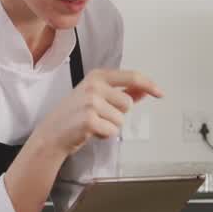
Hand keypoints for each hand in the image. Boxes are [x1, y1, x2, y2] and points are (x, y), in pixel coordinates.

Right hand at [34, 69, 162, 155]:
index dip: (149, 85)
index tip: (160, 92)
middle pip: (129, 103)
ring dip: (110, 126)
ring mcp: (91, 103)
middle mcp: (94, 86)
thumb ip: (121, 91)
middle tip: (99, 114)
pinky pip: (112, 131)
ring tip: (93, 123)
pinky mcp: (90, 120)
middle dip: (118, 113)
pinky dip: (104, 135)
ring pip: (121, 119)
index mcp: (97, 76)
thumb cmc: (73, 114)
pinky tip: (90, 131)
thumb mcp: (96, 96)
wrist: (52, 133)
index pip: (132, 77)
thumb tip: (143, 90)